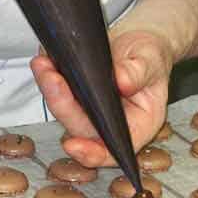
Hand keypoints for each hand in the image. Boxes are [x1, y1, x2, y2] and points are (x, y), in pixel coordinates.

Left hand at [31, 29, 174, 167]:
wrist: (139, 44)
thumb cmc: (151, 59)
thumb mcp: (153, 62)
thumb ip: (139, 73)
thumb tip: (122, 82)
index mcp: (136, 127)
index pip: (111, 150)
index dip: (90, 153)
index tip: (73, 144)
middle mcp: (109, 125)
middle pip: (80, 128)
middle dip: (62, 105)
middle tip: (51, 78)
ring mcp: (89, 112)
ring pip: (64, 111)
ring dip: (50, 90)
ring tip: (44, 64)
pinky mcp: (75, 97)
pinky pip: (58, 93)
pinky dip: (49, 78)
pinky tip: (46, 60)